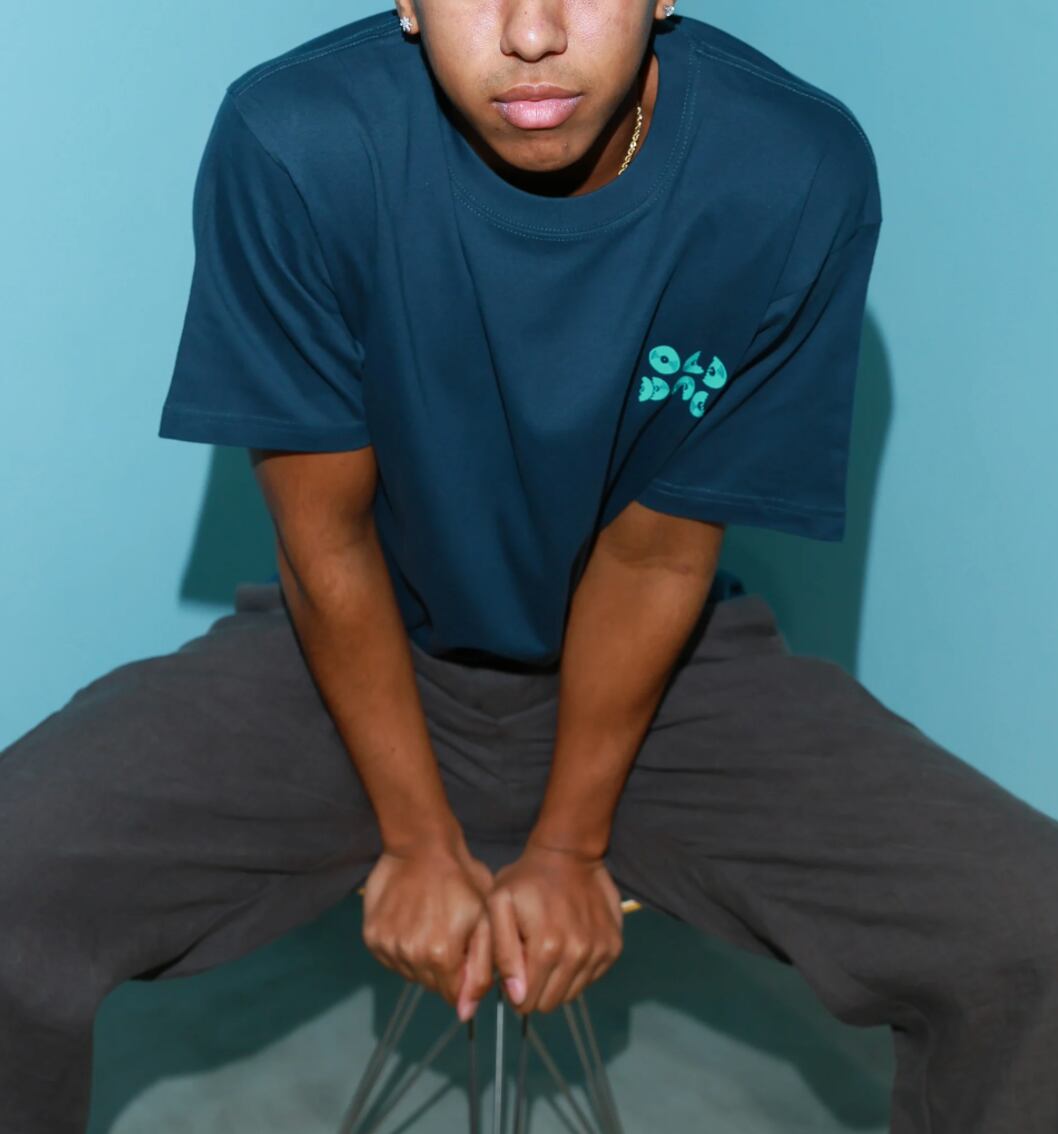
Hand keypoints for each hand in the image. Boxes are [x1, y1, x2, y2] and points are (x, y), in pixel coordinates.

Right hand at [361, 832, 495, 1016]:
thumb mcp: (485, 918)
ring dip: (422, 958)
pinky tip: (411, 921)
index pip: (454, 995)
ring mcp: (387, 947)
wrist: (422, 845)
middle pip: (432, 986)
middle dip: (445, 968)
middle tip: (449, 932)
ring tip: (429, 923)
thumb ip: (480, 969)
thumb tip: (465, 1013)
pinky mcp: (371, 937)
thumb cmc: (462, 878)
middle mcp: (410, 957)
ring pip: (411, 973)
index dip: (464, 976)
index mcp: (441, 956)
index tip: (464, 950)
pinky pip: (391, 958)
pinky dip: (402, 947)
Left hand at [485, 840, 623, 1014]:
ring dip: (557, 978)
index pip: (526, 1002)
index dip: (514, 990)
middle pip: (550, 1002)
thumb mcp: (499, 905)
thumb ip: (502, 953)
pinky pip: (590, 978)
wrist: (569, 853)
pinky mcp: (614, 947)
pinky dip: (577, 968)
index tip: (514, 968)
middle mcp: (578, 956)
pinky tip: (569, 941)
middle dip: (536, 986)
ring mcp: (599, 952)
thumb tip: (517, 995)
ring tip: (549, 947)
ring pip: (571, 994)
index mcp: (547, 949)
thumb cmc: (527, 879)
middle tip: (530, 955)